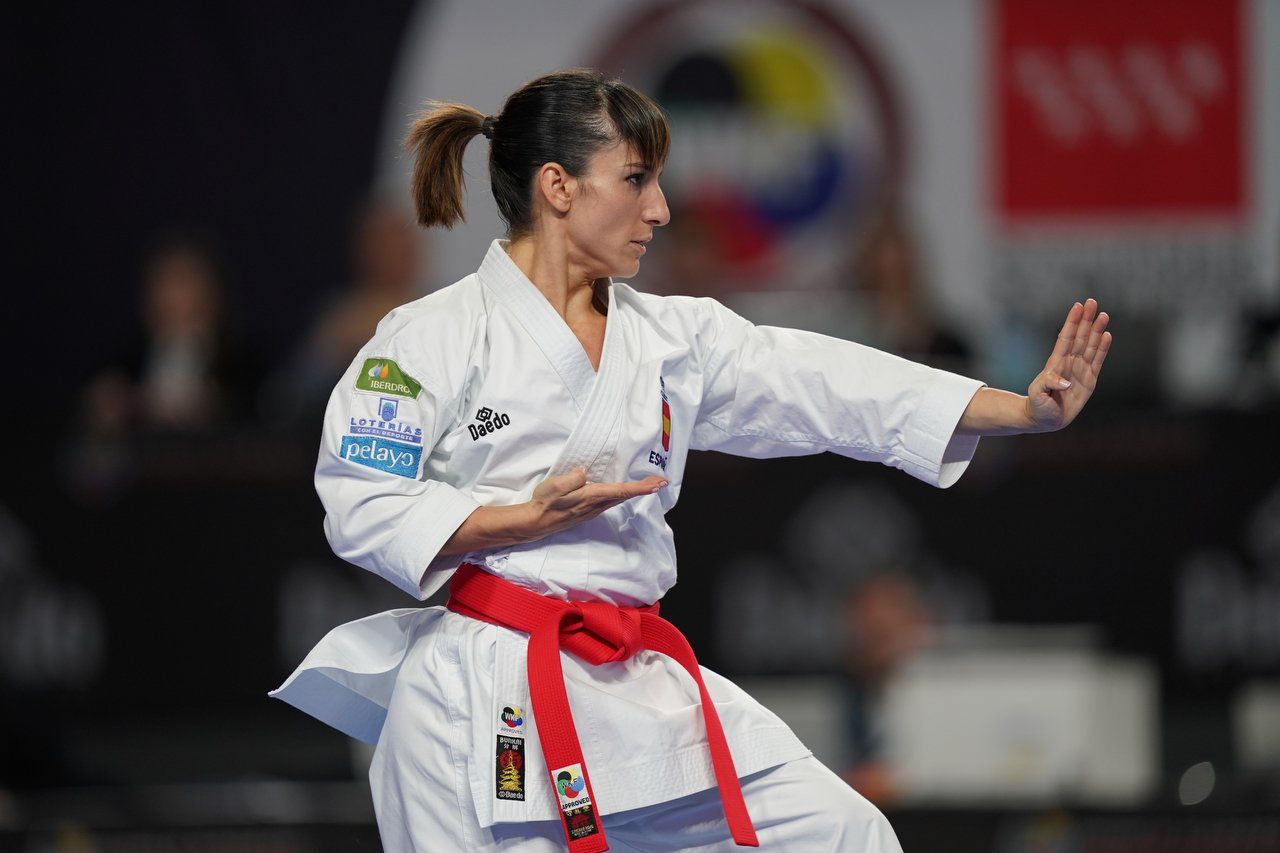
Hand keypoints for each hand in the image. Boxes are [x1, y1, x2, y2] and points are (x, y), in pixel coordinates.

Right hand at [523, 467, 666, 538]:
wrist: (536, 522)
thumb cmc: (544, 502)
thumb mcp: (555, 486)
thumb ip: (572, 478)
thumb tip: (585, 472)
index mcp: (591, 496)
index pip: (621, 490)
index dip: (640, 487)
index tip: (657, 484)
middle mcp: (596, 505)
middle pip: (625, 495)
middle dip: (644, 488)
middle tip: (661, 480)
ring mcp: (593, 509)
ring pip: (619, 498)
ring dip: (635, 491)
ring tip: (648, 484)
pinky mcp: (588, 510)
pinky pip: (611, 501)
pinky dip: (623, 494)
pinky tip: (624, 491)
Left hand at [1025, 298, 1111, 432]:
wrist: (1045, 419)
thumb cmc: (1038, 405)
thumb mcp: (1037, 394)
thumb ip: (1048, 384)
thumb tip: (1066, 381)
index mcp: (1055, 363)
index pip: (1066, 338)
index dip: (1072, 322)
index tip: (1078, 306)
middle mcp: (1069, 363)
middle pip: (1080, 337)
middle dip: (1086, 320)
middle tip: (1092, 302)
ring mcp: (1080, 370)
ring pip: (1090, 346)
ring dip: (1097, 331)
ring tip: (1103, 315)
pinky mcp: (1089, 380)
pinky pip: (1098, 361)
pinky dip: (1103, 349)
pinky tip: (1107, 336)